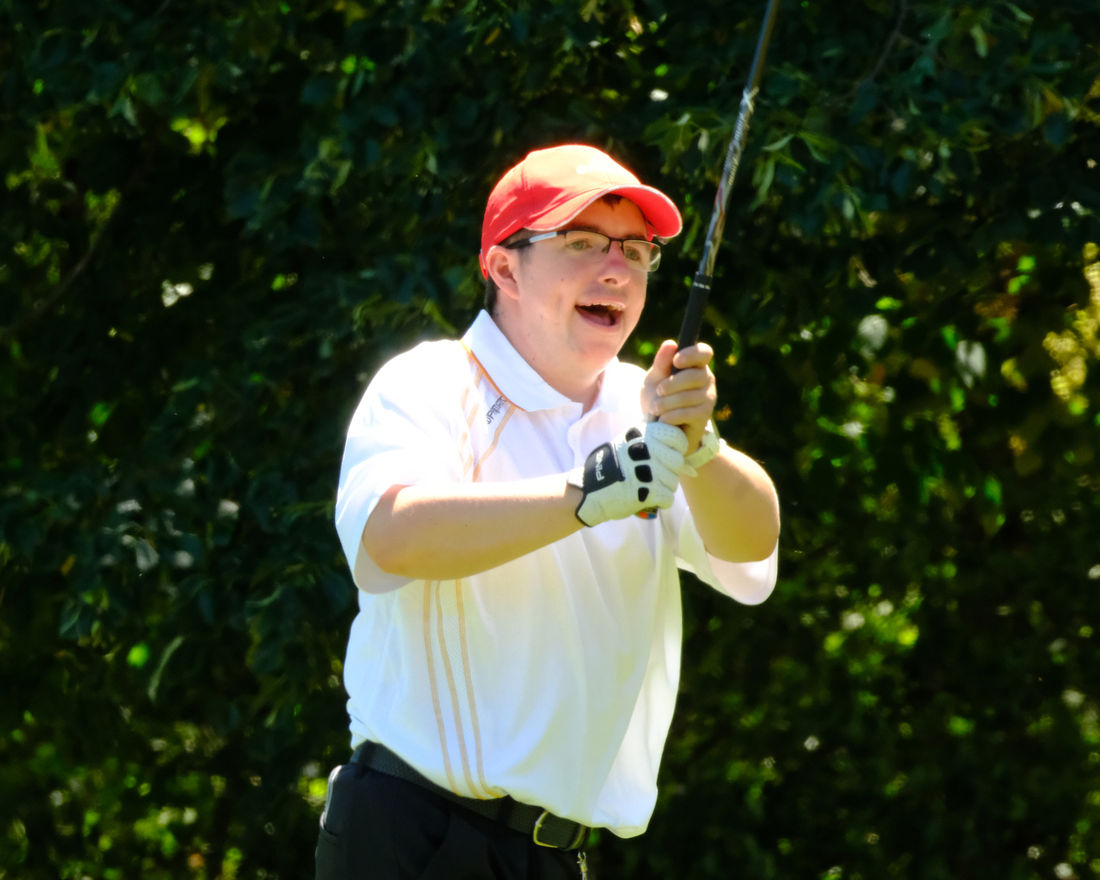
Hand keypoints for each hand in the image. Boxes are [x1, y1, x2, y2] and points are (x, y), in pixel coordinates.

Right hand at [569, 422, 688, 525]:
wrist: (590, 491)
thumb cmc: (614, 466)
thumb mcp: (631, 444)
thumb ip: (658, 446)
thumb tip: (691, 466)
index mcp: (645, 432)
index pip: (679, 439)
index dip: (674, 451)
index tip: (660, 458)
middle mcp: (648, 447)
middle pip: (678, 462)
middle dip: (667, 472)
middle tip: (648, 475)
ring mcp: (648, 468)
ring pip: (673, 481)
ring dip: (661, 487)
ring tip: (642, 485)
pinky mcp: (648, 490)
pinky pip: (668, 498)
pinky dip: (659, 501)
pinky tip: (644, 496)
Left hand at [641, 340, 717, 452]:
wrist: (658, 427)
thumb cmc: (658, 398)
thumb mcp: (654, 379)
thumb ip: (661, 362)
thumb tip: (670, 344)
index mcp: (695, 365)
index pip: (704, 352)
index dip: (692, 354)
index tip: (676, 360)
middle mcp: (706, 379)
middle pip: (695, 375)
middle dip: (672, 384)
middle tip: (659, 391)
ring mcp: (708, 398)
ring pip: (689, 396)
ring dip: (667, 403)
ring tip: (655, 408)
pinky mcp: (704, 416)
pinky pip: (688, 413)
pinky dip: (671, 416)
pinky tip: (663, 420)